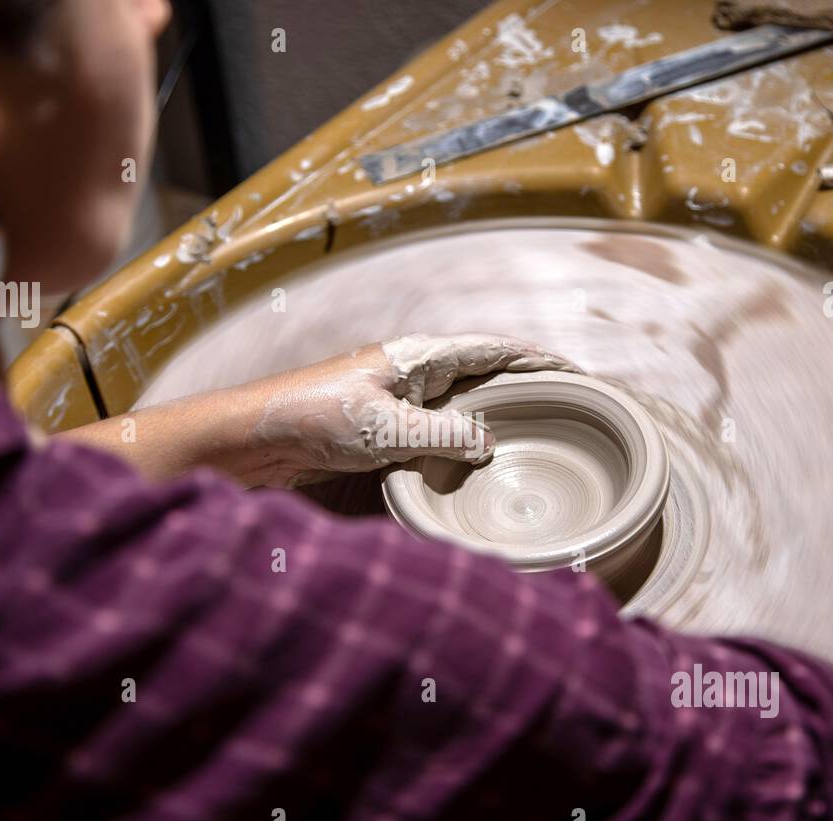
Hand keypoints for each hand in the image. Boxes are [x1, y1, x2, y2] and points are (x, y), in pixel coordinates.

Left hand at [249, 333, 579, 485]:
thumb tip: (489, 443)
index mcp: (419, 357)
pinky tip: (478, 458)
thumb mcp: (387, 429)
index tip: (575, 373)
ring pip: (463, 402)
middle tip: (568, 405)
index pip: (493, 349)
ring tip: (537, 431)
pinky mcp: (384, 428)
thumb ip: (443, 434)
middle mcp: (413, 372)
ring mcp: (399, 400)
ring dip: (496, 413)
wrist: (257, 437)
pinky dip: (465, 438)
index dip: (536, 360)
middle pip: (484, 372)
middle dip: (525, 384)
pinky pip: (439, 428)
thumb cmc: (314, 418)